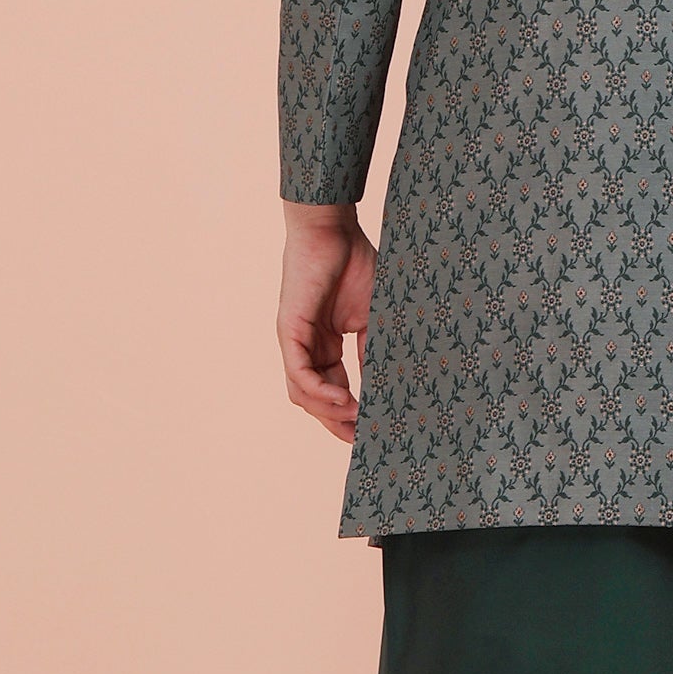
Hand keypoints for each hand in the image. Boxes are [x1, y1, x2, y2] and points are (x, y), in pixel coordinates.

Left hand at [278, 203, 376, 441]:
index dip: (348, 414)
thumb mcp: (371, 317)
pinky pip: (299, 373)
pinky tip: (343, 400)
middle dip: (337, 424)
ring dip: (328, 412)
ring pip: (303, 393)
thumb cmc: (353, 264)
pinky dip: (319, 392)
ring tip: (357, 421)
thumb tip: (383, 386)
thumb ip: (372, 351)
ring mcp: (295, 341)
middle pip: (315, 400)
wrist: (333, 230)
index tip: (371, 432)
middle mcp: (305, 348)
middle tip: (362, 442)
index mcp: (324, 345)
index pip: (332, 390)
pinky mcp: (289, 331)